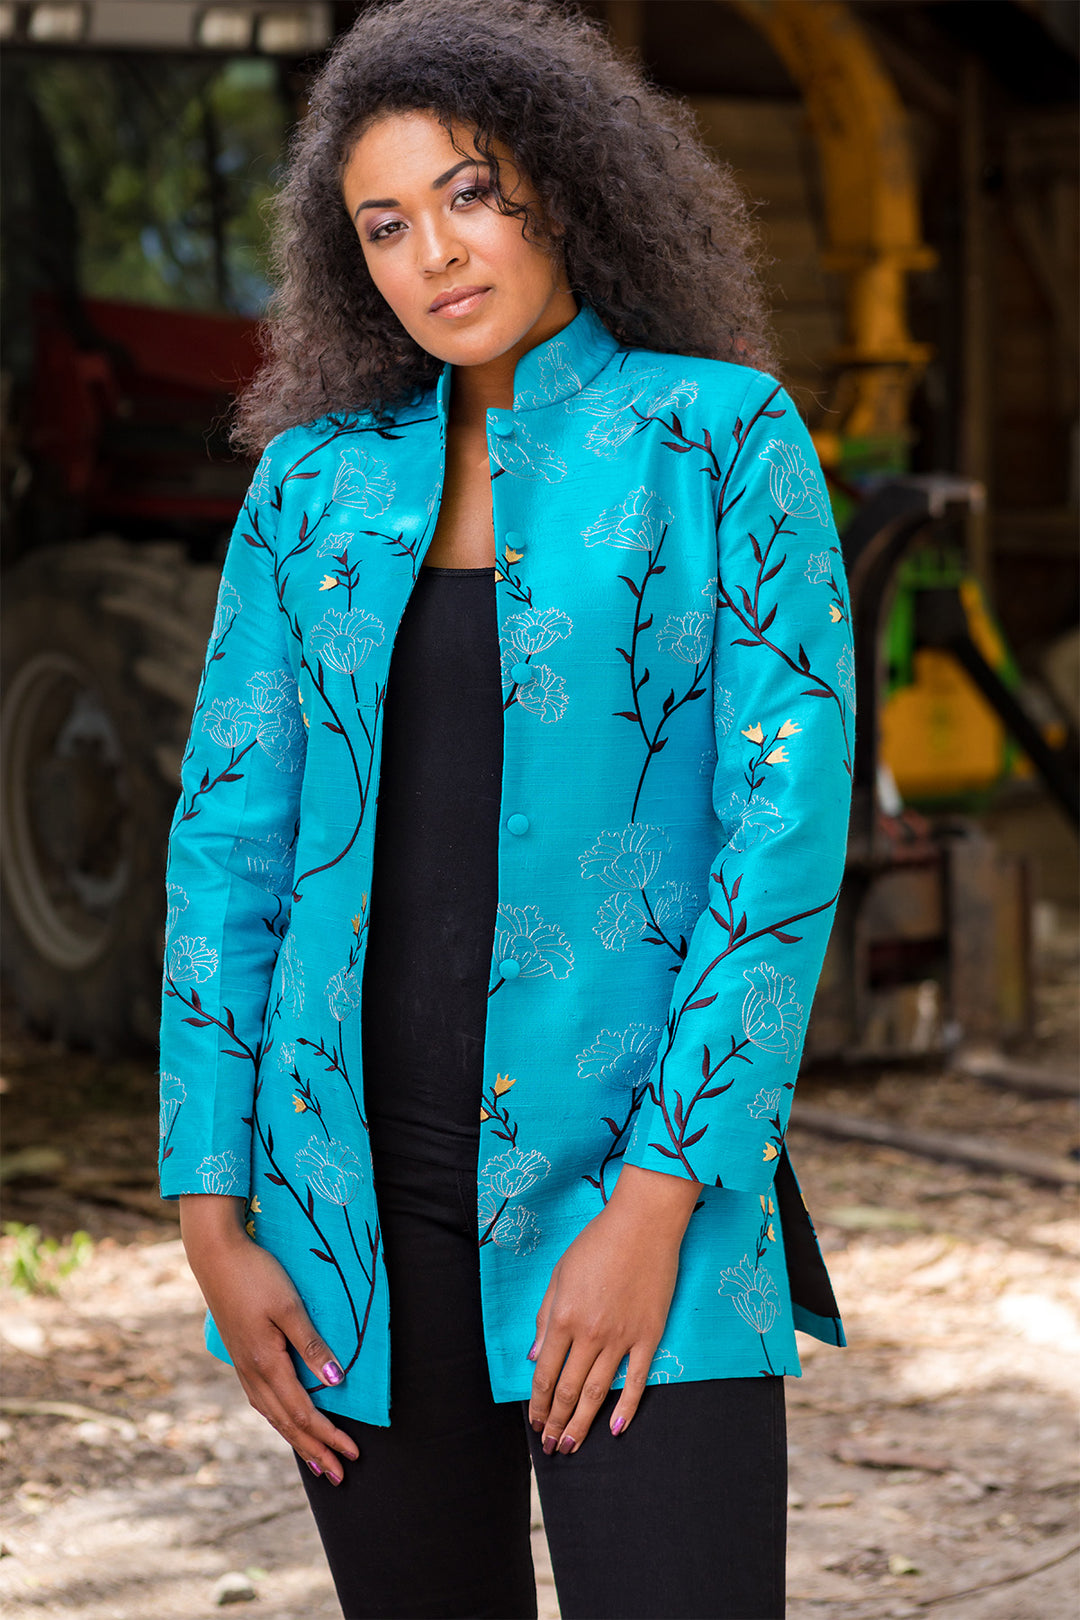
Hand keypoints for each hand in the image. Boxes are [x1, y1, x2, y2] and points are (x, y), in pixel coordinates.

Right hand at [179, 1195, 359, 1482]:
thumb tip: (336, 1381)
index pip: (304, 1412)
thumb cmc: (256, 1276)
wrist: (215, 1256)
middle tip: (339, 1475)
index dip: (328, 1436)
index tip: (352, 1454)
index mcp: (266, 1364)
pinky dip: (280, 1420)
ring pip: (273, 1416)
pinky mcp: (241, 1356)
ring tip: (316, 1461)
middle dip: (314, 1450)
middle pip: (287, 1423)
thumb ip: (312, 1345)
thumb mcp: (289, 1306)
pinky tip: (286, 1421)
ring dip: (297, 1440)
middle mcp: (252, 1373)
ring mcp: (243, 1366)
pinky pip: (263, 1401)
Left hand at [527, 1164, 700, 1454]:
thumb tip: (536, 1356)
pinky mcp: (649, 1337)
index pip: (545, 1373)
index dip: (537, 1403)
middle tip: (551, 1448)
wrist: (643, 1225)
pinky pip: (636, 1380)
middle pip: (567, 1390)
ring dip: (581, 1423)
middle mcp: (590, 1334)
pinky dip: (626, 1408)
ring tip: (572, 1446)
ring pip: (597, 1392)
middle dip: (555, 1422)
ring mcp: (621, 1338)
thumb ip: (546, 1317)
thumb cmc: (597, 1243)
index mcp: (563, 1318)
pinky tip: (616, 1429)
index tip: (533, 1423)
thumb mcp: (560, 1275)